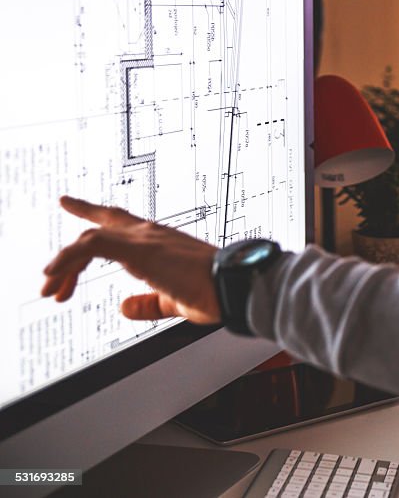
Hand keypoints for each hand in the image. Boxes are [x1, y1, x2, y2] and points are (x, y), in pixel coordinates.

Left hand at [41, 196, 221, 323]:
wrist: (234, 286)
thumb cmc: (215, 292)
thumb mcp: (174, 302)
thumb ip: (148, 303)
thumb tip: (126, 307)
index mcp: (161, 242)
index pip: (121, 222)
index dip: (94, 214)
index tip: (73, 206)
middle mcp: (152, 234)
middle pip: (101, 225)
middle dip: (71, 250)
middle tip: (49, 269)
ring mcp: (146, 238)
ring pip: (89, 239)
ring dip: (64, 265)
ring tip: (51, 288)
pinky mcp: (141, 249)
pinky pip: (91, 246)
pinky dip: (68, 259)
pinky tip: (56, 276)